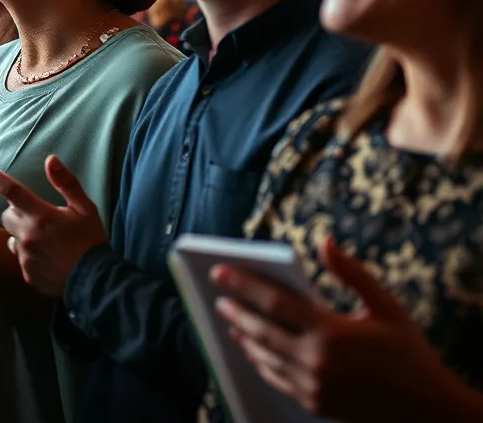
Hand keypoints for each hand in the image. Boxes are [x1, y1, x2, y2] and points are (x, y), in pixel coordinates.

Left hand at [0, 155, 107, 296]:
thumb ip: (65, 182)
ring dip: (22, 233)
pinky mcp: (27, 274)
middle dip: (17, 210)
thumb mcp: (85, 207)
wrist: (96, 282)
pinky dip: (29, 253)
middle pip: (7, 215)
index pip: (11, 191)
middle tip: (38, 214)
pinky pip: (20, 258)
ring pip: (12, 237)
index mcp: (41, 216)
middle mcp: (28, 236)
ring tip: (44, 238)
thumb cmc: (91, 240)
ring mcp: (26, 257)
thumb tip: (50, 159)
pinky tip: (47, 256)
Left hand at [212, 237, 459, 420]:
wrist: (428, 411)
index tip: (218, 271)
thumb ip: (351, 272)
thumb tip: (324, 241)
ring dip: (244, 336)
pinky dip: (261, 362)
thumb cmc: (407, 352)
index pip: (274, 303)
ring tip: (230, 319)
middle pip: (261, 330)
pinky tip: (253, 349)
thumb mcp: (386, 305)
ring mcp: (314, 386)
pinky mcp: (315, 403)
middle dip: (235, 310)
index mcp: (331, 332)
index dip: (242, 284)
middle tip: (217, 296)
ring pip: (265, 356)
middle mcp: (317, 361)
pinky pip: (278, 379)